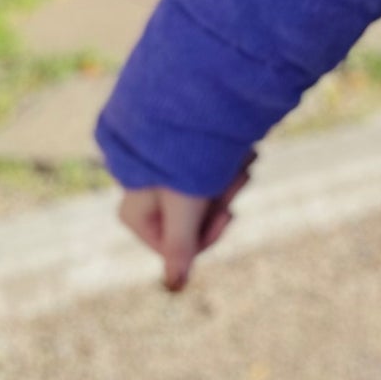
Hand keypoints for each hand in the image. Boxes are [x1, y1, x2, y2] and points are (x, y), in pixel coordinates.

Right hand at [116, 158, 254, 292]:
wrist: (195, 92)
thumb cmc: (184, 152)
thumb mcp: (186, 203)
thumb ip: (181, 245)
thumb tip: (175, 287)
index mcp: (135, 212)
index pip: (175, 248)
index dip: (206, 236)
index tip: (230, 213)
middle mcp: (146, 196)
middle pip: (193, 221)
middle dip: (222, 200)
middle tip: (244, 173)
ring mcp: (164, 177)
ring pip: (206, 196)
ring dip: (230, 180)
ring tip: (245, 157)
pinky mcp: (184, 160)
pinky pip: (210, 175)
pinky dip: (228, 167)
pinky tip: (244, 152)